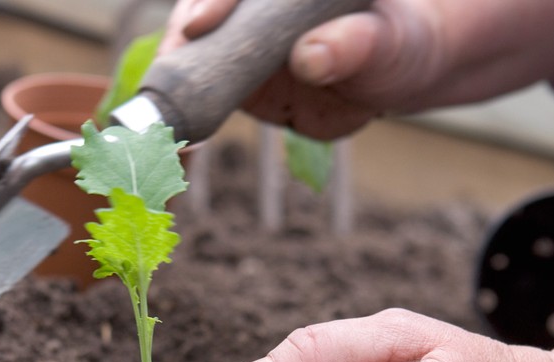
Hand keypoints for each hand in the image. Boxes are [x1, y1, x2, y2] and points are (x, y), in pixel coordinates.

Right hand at [159, 0, 553, 139]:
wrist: (400, 70)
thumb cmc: (400, 40)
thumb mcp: (389, 40)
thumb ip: (356, 43)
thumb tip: (311, 57)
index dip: (212, 3)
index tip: (200, 25)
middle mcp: (248, 9)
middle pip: (195, 18)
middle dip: (175, 49)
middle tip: (162, 85)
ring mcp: (236, 44)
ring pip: (187, 61)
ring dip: (166, 94)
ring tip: (152, 132)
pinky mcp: (234, 81)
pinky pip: (198, 100)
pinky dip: (179, 128)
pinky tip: (167, 154)